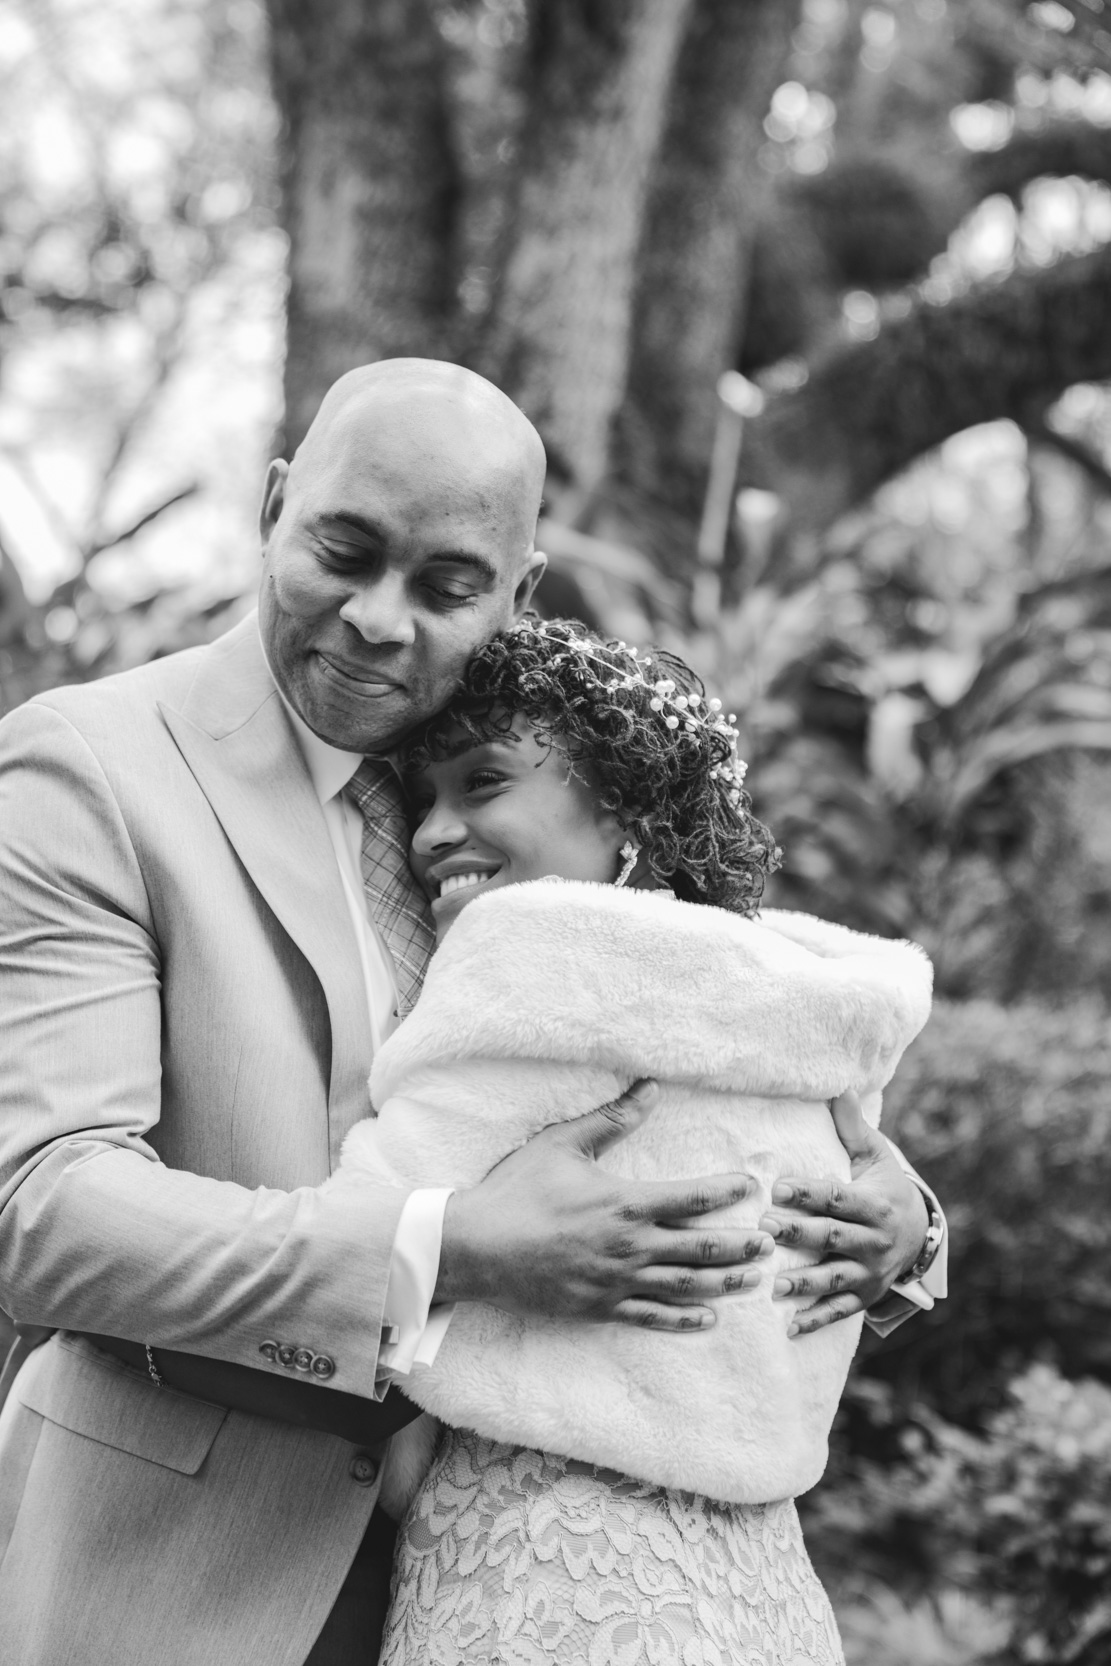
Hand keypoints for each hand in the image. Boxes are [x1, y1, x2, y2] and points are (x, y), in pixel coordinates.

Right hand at [436, 1080, 772, 1330]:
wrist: (475, 1248)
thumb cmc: (517, 1191)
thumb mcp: (563, 1144)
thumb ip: (612, 1118)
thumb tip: (651, 1087)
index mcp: (625, 1202)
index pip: (692, 1197)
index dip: (727, 1192)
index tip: (752, 1188)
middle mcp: (629, 1246)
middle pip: (701, 1248)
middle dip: (741, 1246)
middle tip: (772, 1243)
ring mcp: (615, 1282)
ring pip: (684, 1287)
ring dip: (725, 1284)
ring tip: (755, 1281)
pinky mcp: (598, 1308)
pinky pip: (650, 1317)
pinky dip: (683, 1320)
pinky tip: (708, 1319)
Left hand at [758, 1090, 929, 1337]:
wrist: (921, 1234)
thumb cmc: (885, 1187)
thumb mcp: (876, 1157)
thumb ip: (853, 1129)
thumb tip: (839, 1088)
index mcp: (875, 1204)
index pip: (837, 1198)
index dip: (809, 1194)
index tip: (777, 1189)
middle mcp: (875, 1241)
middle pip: (833, 1237)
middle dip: (800, 1235)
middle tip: (764, 1229)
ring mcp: (870, 1272)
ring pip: (835, 1278)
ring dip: (805, 1282)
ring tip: (774, 1284)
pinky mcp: (864, 1296)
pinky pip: (839, 1311)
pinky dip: (815, 1319)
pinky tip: (789, 1326)